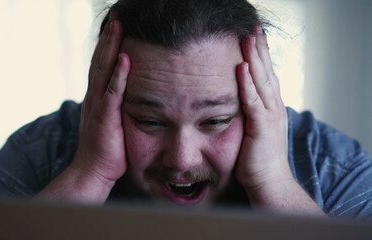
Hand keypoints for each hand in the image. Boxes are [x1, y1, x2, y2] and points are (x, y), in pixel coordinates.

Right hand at [37, 15, 129, 203]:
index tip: (116, 27)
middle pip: (100, 61)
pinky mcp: (106, 117)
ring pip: (104, 70)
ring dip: (111, 47)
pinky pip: (113, 91)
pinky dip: (118, 74)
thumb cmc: (106, 150)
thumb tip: (129, 96)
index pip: (101, 65)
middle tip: (116, 17)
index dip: (107, 45)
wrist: (92, 171)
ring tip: (118, 26)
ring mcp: (98, 105)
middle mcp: (94, 97)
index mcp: (96, 97)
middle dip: (109, 37)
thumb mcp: (111, 123)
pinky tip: (124, 57)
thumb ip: (116, 107)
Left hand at [235, 27, 323, 214]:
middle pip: (267, 72)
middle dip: (260, 49)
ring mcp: (270, 116)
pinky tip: (243, 68)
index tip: (254, 37)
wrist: (269, 182)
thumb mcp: (254, 129)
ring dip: (254, 59)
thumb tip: (235, 101)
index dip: (261, 55)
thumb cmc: (258, 159)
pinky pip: (253, 101)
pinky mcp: (262, 127)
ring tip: (248, 38)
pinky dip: (248, 84)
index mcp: (271, 107)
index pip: (266, 75)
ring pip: (262, 81)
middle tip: (254, 28)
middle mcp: (274, 107)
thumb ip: (248, 113)